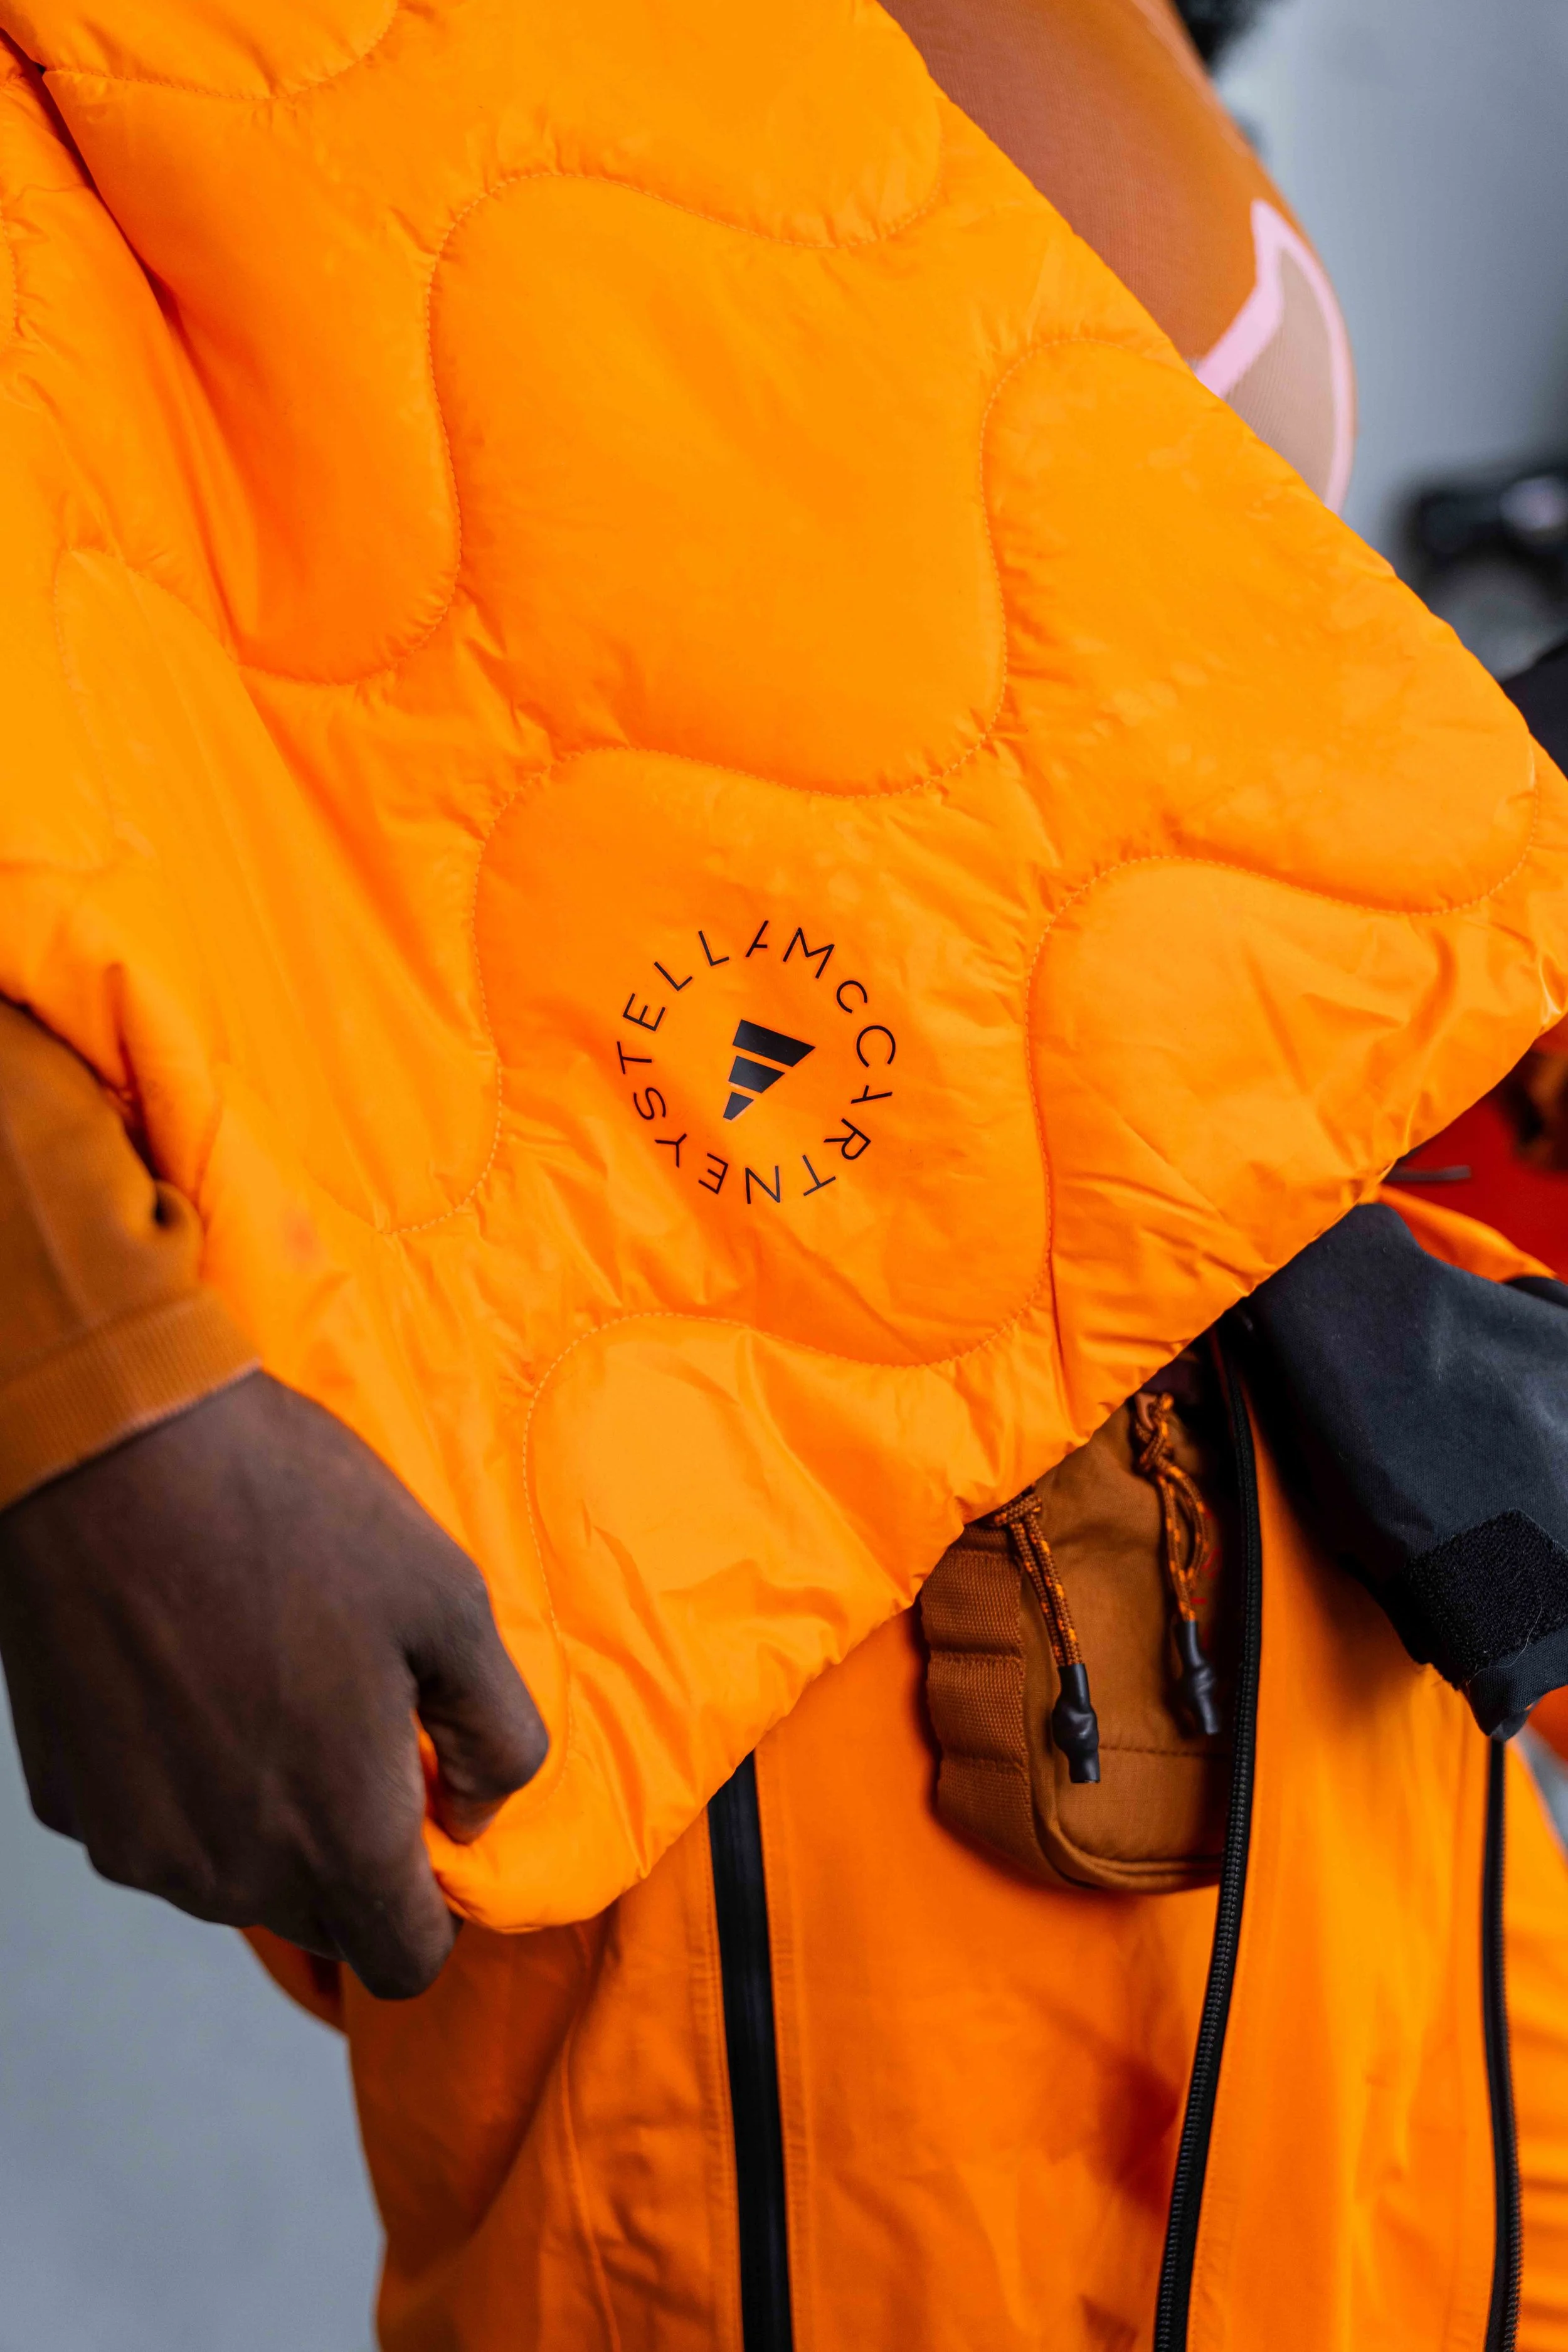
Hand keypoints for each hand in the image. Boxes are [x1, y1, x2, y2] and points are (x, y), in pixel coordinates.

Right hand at [0, 1371, 545, 1997]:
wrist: (116, 1449)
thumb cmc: (294, 1515)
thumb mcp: (451, 1604)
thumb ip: (496, 1735)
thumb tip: (476, 1810)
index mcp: (337, 1836)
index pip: (404, 1960)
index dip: (434, 1904)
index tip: (430, 1811)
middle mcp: (227, 1868)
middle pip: (320, 1917)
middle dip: (354, 1850)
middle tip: (355, 1720)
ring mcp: (135, 1841)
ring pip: (231, 1873)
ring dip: (266, 1813)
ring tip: (271, 1676)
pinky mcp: (67, 1798)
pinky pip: (154, 1823)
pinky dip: (185, 1779)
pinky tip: (193, 1672)